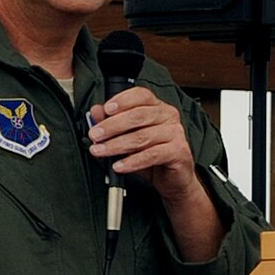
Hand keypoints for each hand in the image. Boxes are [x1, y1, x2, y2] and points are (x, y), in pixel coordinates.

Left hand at [87, 86, 203, 201]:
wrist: (173, 179)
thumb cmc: (152, 156)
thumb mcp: (128, 138)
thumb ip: (112, 123)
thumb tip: (96, 111)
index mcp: (157, 107)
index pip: (141, 95)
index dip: (122, 100)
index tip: (105, 110)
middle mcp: (168, 116)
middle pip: (138, 115)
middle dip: (112, 126)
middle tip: (95, 135)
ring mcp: (175, 133)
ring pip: (142, 136)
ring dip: (117, 145)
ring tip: (100, 151)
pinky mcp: (179, 152)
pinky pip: (152, 155)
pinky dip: (132, 161)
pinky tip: (119, 166)